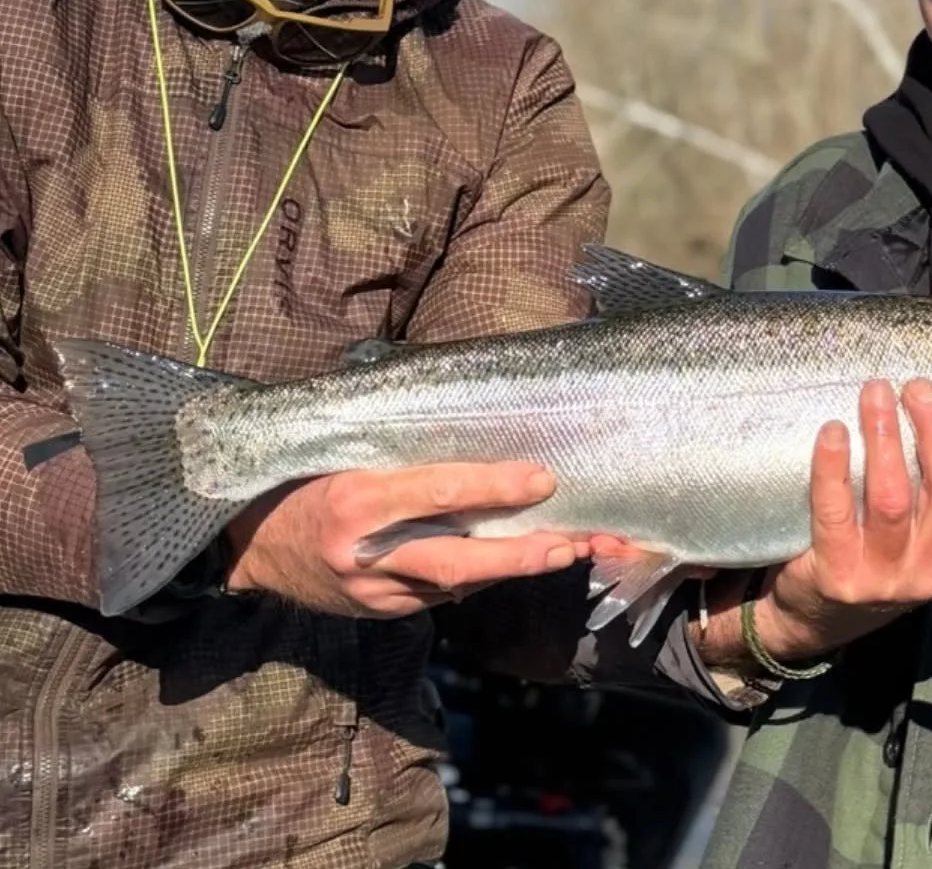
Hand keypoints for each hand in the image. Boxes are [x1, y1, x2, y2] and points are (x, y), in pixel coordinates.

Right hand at [224, 462, 586, 617]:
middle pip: (458, 559)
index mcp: (359, 499)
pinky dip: (478, 577)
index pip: (439, 492)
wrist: (249, 547)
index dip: (495, 487)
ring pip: (455, 582)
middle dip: (520, 555)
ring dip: (512, 568)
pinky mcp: (380, 612)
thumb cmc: (305, 479)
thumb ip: (403, 453)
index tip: (542, 480)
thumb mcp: (346, 454)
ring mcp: (374, 591)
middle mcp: (368, 552)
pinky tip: (515, 561)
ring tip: (567, 551)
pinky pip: (440, 594)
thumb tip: (475, 429)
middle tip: (571, 544)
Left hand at [746, 378, 931, 662]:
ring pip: (892, 496)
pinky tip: (833, 431)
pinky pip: (835, 511)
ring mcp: (885, 576)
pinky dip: (833, 467)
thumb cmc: (876, 554)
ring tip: (877, 392)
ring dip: (886, 436)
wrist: (818, 617)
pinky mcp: (839, 575)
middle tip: (918, 387)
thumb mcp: (924, 532)